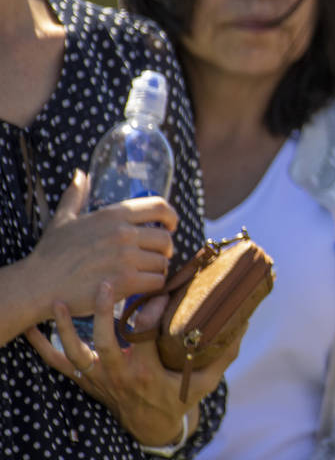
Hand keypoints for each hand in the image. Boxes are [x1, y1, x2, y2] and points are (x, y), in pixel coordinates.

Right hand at [24, 170, 176, 318]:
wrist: (38, 285)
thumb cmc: (51, 253)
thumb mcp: (63, 218)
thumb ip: (76, 195)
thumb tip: (81, 174)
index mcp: (113, 215)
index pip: (160, 206)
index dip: (172, 217)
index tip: (171, 226)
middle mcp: (123, 233)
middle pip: (166, 239)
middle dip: (164, 249)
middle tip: (155, 256)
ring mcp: (125, 258)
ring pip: (162, 262)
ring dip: (157, 269)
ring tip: (144, 272)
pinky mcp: (125, 281)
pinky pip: (156, 281)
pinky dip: (153, 285)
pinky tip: (141, 286)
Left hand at [24, 280, 245, 446]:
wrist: (150, 426)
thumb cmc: (177, 398)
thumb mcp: (205, 380)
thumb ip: (223, 353)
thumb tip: (244, 322)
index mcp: (147, 373)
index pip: (146, 341)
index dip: (150, 316)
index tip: (157, 293)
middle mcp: (118, 376)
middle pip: (105, 344)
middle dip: (103, 314)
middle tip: (108, 283)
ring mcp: (97, 378)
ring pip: (74, 353)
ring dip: (64, 328)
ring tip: (61, 301)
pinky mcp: (84, 378)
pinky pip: (57, 363)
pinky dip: (42, 347)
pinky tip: (32, 328)